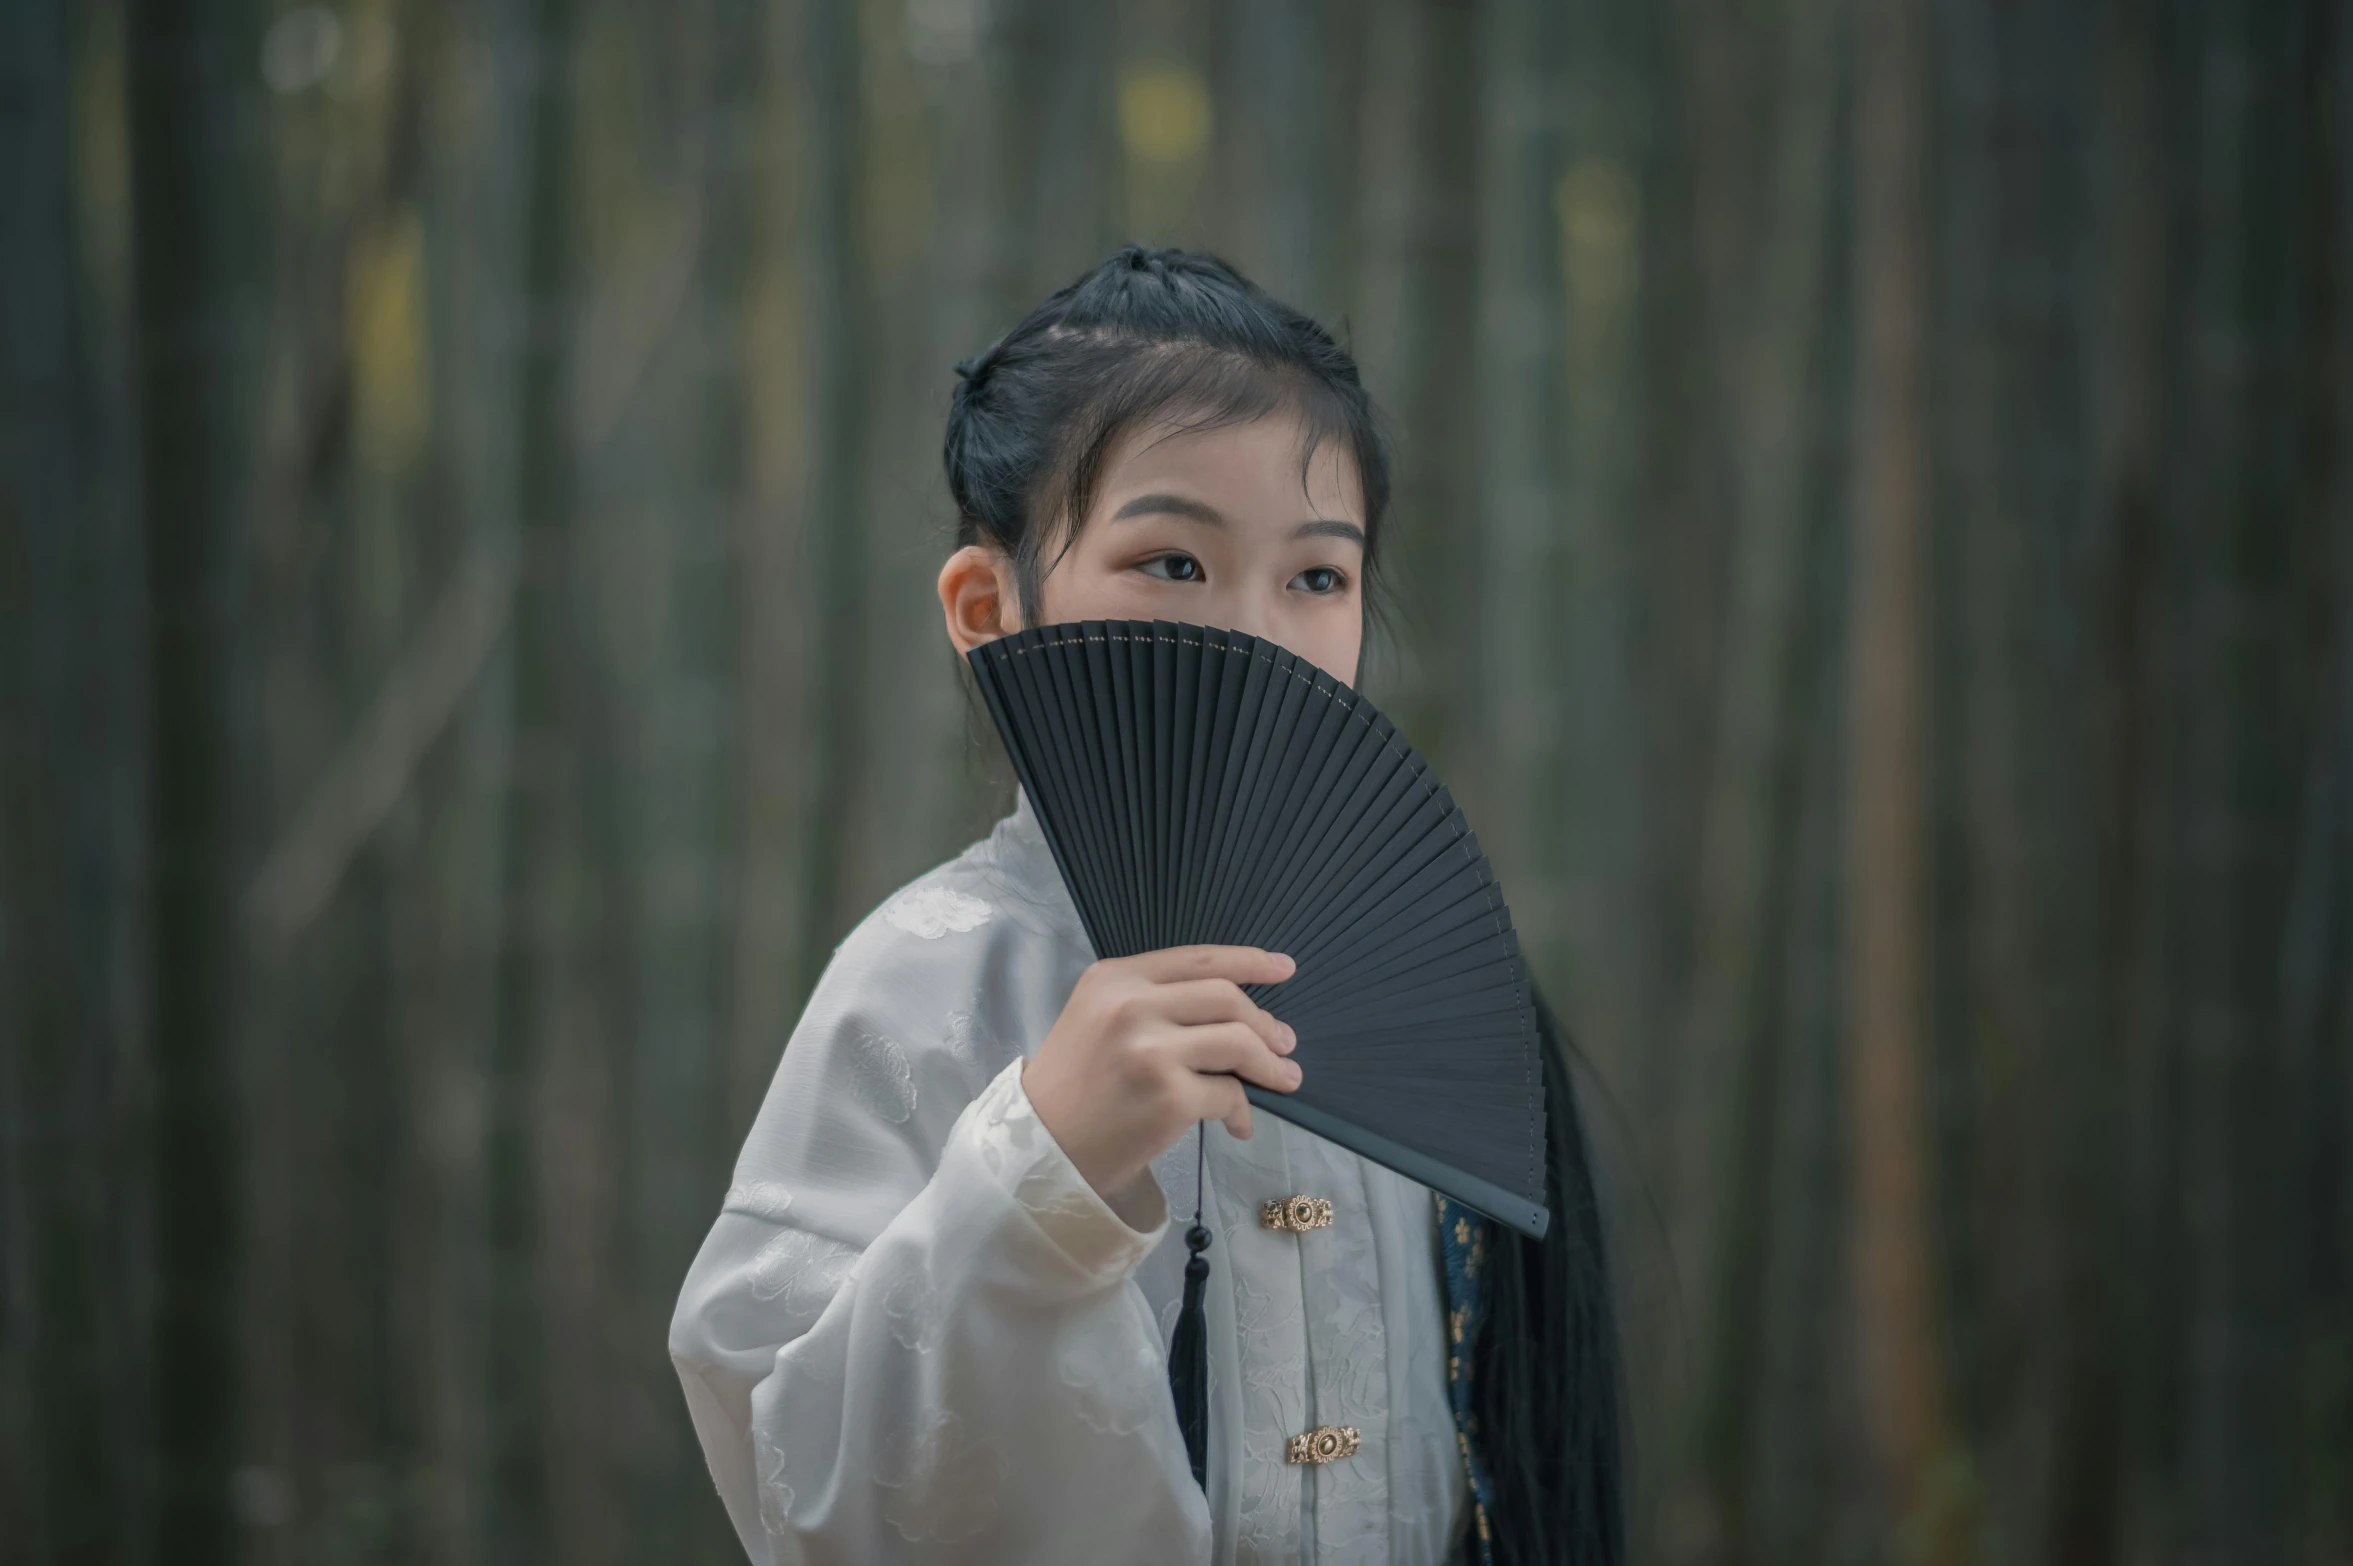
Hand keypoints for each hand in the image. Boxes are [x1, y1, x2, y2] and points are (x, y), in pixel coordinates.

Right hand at [1021, 945, 1301, 1204]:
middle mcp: (1132, 1005)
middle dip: (1265, 1022)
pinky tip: (1237, 1124)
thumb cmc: (1074, 1085)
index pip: (1198, 958)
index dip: (1249, 961)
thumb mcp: (1097, 1018)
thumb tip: (1235, 1010)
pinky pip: (1229, 1095)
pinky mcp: (1169, 1097)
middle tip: (1284, 1042)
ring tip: (1284, 1078)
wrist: (1040, 1146)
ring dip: (1270, 1064)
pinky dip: (1242, 1111)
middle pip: (1226, 997)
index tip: (1283, 968)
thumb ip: (1153, 1000)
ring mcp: (1152, 1051)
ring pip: (1238, 1042)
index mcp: (1115, 978)